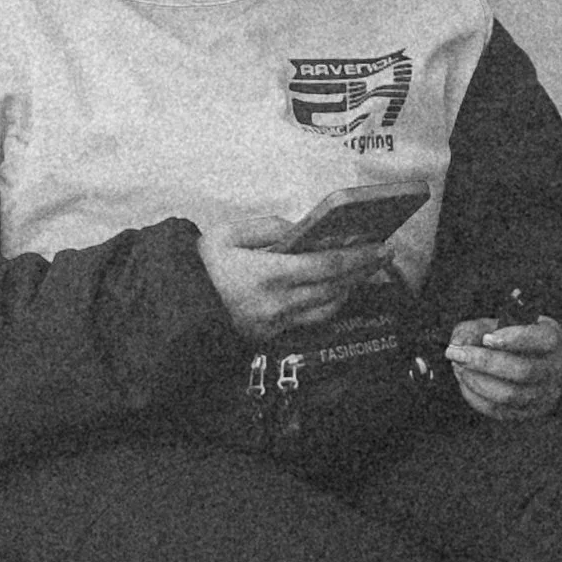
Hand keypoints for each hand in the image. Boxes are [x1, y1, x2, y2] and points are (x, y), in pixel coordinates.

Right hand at [197, 233, 389, 341]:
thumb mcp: (228, 233)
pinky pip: (312, 319)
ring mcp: (277, 322)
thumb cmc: (202, 265)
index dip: (358, 257)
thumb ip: (267, 227)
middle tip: (384, 256)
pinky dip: (331, 302)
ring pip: (328, 307)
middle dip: (363, 271)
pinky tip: (338, 290)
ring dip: (351, 288)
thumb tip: (300, 230)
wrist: (177, 305)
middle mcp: (279, 303)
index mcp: (268, 274)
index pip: (326, 266)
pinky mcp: (273, 333)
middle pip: (334, 288)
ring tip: (365, 271)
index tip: (379, 245)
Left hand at [446, 313, 561, 420]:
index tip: (486, 338)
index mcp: (552, 337)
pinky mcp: (530, 413)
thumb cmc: (504, 335)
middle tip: (455, 353)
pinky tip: (464, 381)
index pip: (541, 340)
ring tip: (457, 366)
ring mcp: (546, 394)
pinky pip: (499, 411)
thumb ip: (473, 330)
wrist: (519, 357)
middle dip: (484, 362)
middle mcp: (556, 368)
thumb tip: (458, 344)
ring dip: (476, 381)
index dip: (514, 340)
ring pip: (510, 395)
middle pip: (522, 371)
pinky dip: (476, 396)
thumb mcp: (492, 323)